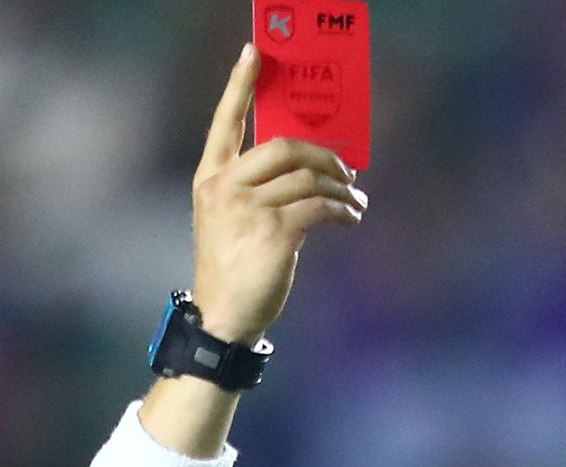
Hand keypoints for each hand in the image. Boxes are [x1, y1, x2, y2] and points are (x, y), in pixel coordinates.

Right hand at [190, 44, 365, 344]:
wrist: (225, 316)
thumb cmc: (232, 267)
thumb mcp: (231, 219)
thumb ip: (255, 187)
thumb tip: (307, 167)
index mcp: (210, 179)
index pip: (225, 122)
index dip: (240, 84)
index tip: (255, 51)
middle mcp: (225, 187)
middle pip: (284, 146)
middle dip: (323, 156)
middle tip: (344, 172)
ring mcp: (248, 209)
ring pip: (309, 178)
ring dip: (342, 188)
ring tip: (355, 201)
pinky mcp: (275, 231)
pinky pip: (320, 206)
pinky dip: (343, 210)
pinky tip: (351, 217)